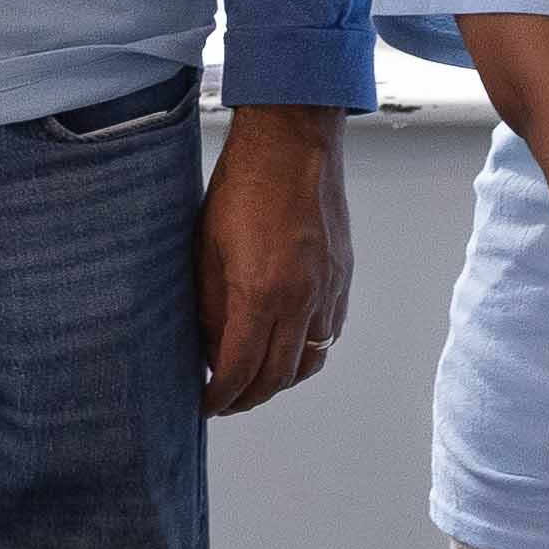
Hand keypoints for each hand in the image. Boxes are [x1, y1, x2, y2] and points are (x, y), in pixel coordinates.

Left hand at [196, 104, 351, 415]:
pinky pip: (327, 333)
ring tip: (254, 381)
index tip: (205, 406)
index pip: (239, 370)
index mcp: (260, 294)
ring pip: (309, 361)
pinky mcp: (343, 277)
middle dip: (248, 398)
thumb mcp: (206, 249)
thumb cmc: (243, 188)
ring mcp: (328, 290)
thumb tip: (210, 350)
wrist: (293, 143)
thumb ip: (210, 307)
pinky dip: (305, 352)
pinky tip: (284, 346)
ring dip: (280, 380)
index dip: (219, 397)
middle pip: (278, 377)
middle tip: (226, 402)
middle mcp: (302, 299)